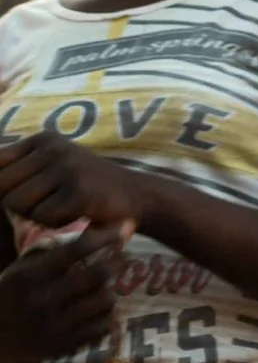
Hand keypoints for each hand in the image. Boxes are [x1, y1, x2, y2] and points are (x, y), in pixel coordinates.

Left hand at [0, 132, 152, 231]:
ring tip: (61, 207)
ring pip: (17, 204)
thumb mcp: (53, 166)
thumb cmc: (88, 185)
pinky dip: (56, 223)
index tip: (24, 193)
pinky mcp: (80, 192)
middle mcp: (53, 148)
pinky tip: (75, 214)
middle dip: (18, 203)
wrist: (138, 195)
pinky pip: (43, 217)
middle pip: (2, 187)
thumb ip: (19, 170)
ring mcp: (68, 168)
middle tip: (46, 203)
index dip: (4, 186)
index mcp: (43, 139)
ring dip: (36, 215)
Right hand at [0, 222, 131, 362]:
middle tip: (124, 256)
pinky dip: (107, 316)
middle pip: (96, 275)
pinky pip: (103, 326)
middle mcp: (43, 300)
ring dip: (110, 290)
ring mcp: (56, 325)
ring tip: (108, 286)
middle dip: (117, 262)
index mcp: (31, 276)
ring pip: (104, 301)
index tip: (124, 227)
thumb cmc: (13, 296)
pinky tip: (100, 310)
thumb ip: (52, 253)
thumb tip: (92, 231)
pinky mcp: (66, 345)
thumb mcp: (22, 270)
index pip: (75, 250)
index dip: (104, 237)